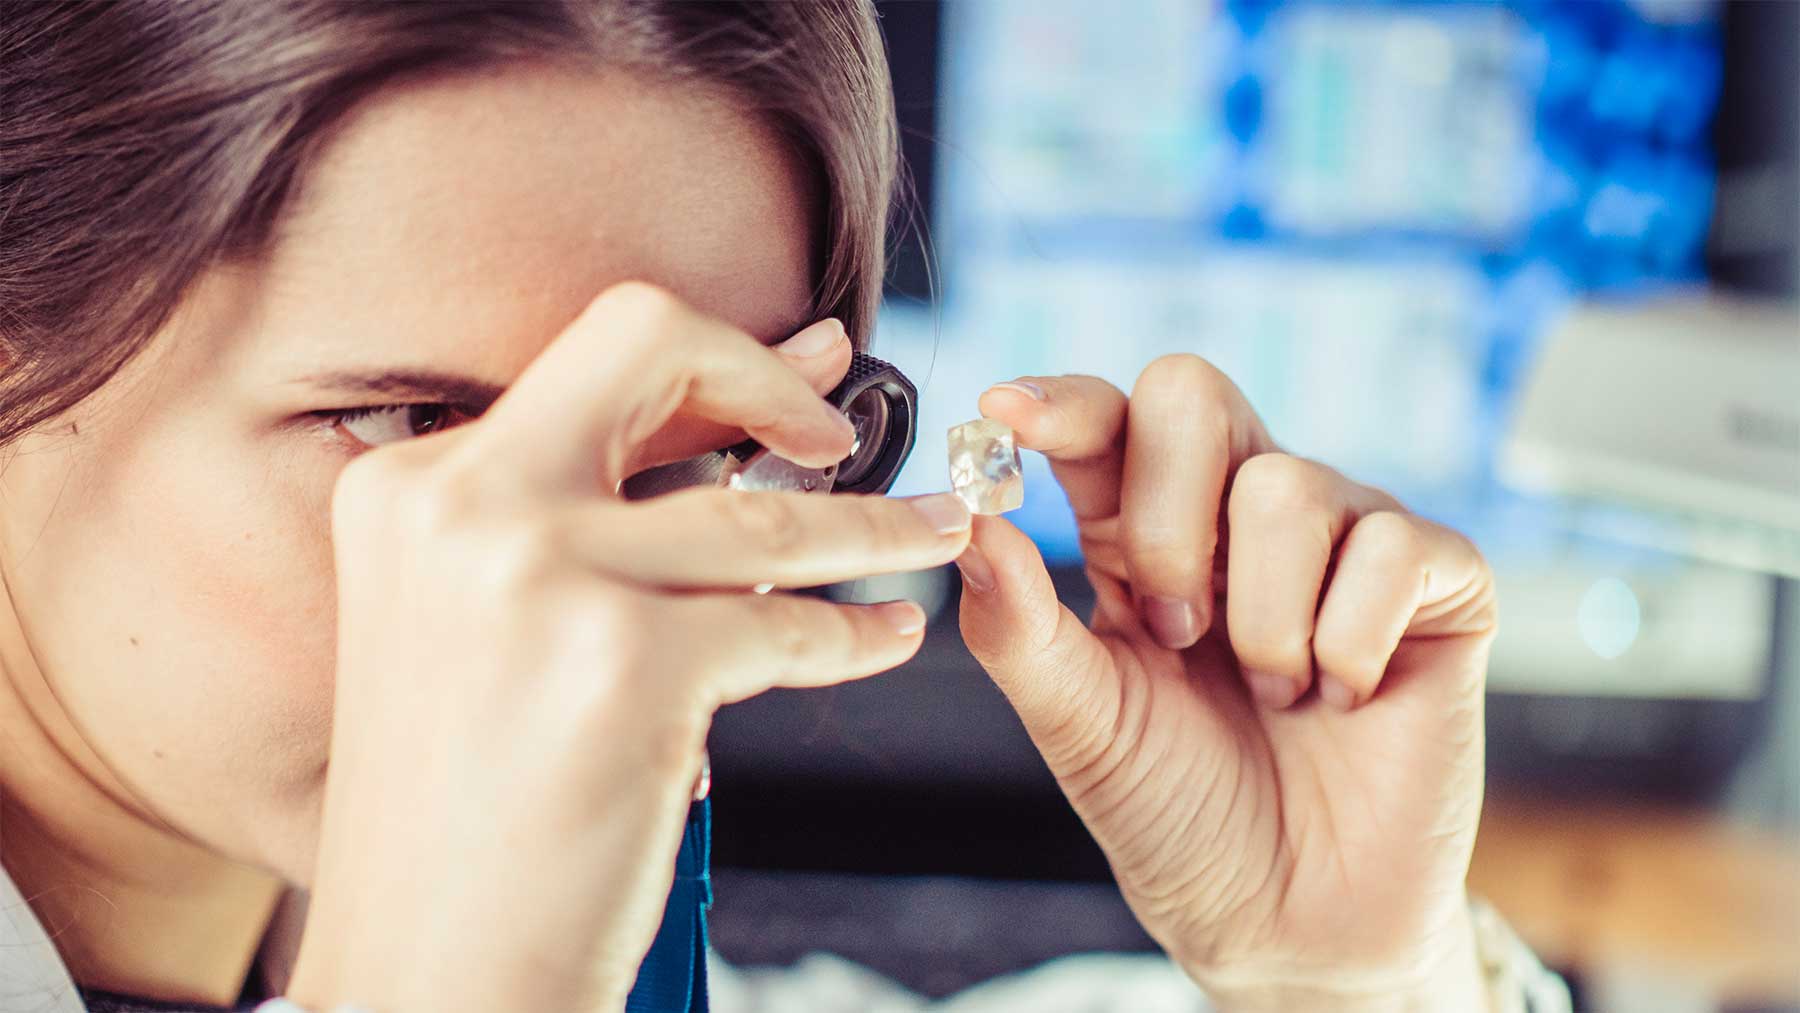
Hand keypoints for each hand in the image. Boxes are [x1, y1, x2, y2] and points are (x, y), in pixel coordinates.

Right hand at [287, 283, 972, 1012]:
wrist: (430, 973)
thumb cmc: (467, 818)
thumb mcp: (483, 632)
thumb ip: (592, 524)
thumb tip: (749, 433)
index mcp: (413, 487)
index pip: (590, 366)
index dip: (717, 357)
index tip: (812, 362)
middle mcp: (462, 503)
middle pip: (650, 345)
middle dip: (772, 377)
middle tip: (848, 433)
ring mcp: (540, 575)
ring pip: (758, 514)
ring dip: (868, 525)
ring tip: (935, 534)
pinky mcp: (623, 665)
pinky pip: (784, 625)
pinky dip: (849, 634)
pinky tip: (884, 637)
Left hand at [957, 356, 1495, 1011]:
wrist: (1289, 920)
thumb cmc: (1180, 813)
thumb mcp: (1081, 723)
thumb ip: (1020, 625)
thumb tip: (969, 523)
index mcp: (1145, 532)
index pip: (1107, 423)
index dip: (1062, 405)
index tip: (1004, 416)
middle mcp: (1242, 513)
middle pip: (1194, 396)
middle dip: (1167, 517)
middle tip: (1174, 630)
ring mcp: (1346, 536)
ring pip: (1289, 487)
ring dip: (1262, 620)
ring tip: (1273, 692)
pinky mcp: (1442, 580)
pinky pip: (1394, 548)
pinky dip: (1349, 643)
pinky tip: (1345, 698)